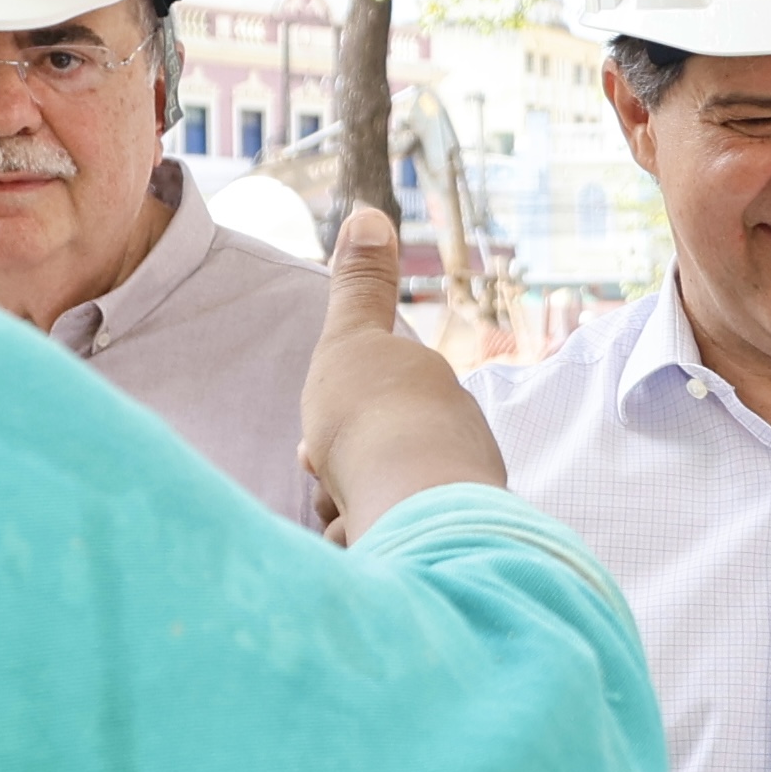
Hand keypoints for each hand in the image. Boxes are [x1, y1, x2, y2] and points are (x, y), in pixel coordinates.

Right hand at [298, 208, 505, 543]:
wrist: (410, 499)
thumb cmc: (372, 418)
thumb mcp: (353, 338)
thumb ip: (359, 284)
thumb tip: (371, 214)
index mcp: (432, 406)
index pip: (372, 422)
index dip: (332, 435)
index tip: (316, 447)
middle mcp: (452, 456)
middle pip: (372, 472)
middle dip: (341, 481)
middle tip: (331, 484)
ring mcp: (454, 509)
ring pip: (379, 516)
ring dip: (350, 519)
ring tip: (350, 520)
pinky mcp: (449, 557)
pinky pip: (392, 557)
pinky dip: (368, 555)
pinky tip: (364, 552)